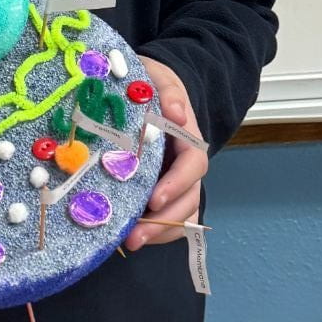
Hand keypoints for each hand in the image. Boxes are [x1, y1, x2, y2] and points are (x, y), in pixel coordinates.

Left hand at [126, 56, 206, 249]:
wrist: (144, 89)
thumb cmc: (151, 83)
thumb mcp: (159, 78)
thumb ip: (169, 91)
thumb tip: (176, 113)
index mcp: (188, 137)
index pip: (193, 164)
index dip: (176, 184)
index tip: (154, 199)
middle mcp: (185, 164)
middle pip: (189, 198)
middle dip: (164, 221)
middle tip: (135, 236)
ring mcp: (174, 181)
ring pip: (180, 215)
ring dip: (158, 232)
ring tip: (130, 243)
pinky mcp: (159, 192)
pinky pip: (166, 220)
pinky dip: (153, 232)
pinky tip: (128, 238)